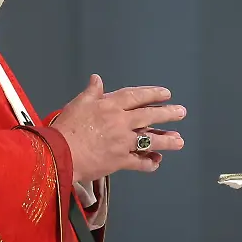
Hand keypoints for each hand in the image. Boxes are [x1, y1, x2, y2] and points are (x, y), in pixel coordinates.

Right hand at [51, 74, 186, 184]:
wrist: (60, 154)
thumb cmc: (66, 127)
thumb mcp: (78, 104)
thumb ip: (91, 92)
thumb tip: (97, 78)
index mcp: (110, 106)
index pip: (136, 96)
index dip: (152, 93)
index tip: (166, 93)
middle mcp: (120, 122)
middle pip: (149, 116)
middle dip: (167, 113)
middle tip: (181, 112)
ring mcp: (122, 142)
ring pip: (150, 140)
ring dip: (166, 140)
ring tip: (179, 141)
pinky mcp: (120, 161)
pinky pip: (139, 162)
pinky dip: (149, 163)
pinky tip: (157, 162)